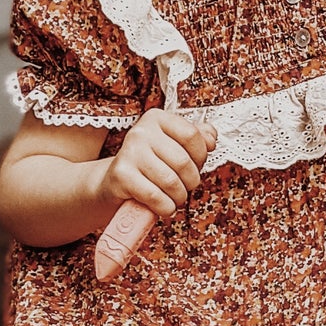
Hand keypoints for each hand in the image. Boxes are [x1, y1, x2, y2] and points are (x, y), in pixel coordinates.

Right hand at [99, 110, 215, 217]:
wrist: (114, 182)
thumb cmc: (149, 165)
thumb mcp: (172, 145)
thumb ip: (196, 137)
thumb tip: (211, 138)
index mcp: (157, 118)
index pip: (192, 135)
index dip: (201, 156)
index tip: (196, 165)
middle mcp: (141, 131)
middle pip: (183, 161)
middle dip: (191, 182)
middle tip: (184, 187)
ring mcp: (129, 152)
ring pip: (171, 181)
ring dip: (178, 197)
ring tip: (173, 197)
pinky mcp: (121, 175)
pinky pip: (155, 196)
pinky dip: (165, 207)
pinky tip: (163, 206)